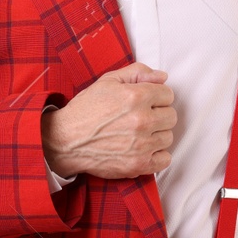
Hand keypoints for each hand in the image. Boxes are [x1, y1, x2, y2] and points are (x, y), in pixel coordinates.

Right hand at [42, 63, 176, 179]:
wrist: (65, 140)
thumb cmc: (86, 109)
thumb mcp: (108, 81)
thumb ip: (138, 73)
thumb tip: (163, 77)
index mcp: (136, 96)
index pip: (168, 95)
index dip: (156, 97)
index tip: (145, 102)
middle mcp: (142, 120)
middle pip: (171, 116)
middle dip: (158, 115)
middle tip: (140, 118)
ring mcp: (141, 144)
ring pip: (168, 137)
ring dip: (156, 135)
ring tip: (138, 134)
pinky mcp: (138, 164)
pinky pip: (165, 159)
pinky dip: (157, 155)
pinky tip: (143, 149)